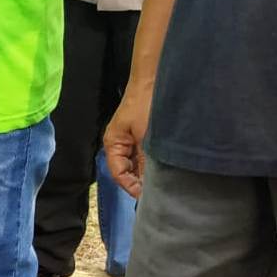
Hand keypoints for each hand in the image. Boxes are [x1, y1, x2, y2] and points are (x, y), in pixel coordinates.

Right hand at [104, 80, 153, 197]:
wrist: (154, 79)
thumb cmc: (145, 104)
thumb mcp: (146, 137)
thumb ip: (145, 161)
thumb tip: (148, 184)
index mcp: (113, 144)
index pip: (118, 173)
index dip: (131, 186)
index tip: (146, 196)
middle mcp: (119, 144)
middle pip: (126, 171)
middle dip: (139, 181)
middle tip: (156, 191)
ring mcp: (130, 139)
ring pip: (136, 164)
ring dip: (146, 172)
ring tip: (160, 181)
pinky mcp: (142, 135)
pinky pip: (144, 155)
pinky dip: (151, 162)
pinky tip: (162, 167)